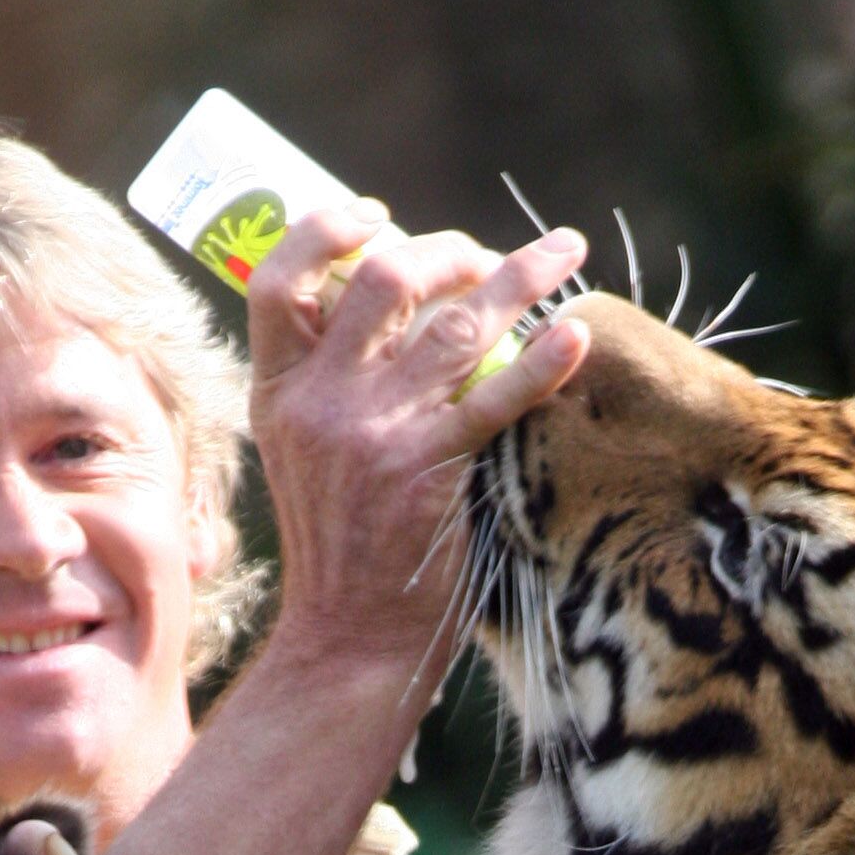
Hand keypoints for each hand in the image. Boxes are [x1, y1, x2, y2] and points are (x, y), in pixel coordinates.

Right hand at [247, 204, 589, 698]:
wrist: (349, 639)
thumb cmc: (342, 546)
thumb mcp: (303, 454)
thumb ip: (329, 382)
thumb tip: (389, 301)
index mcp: (277, 392)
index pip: (278, 278)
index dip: (326, 230)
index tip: (375, 214)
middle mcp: (318, 402)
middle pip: (381, 279)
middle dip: (447, 250)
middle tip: (487, 257)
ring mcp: (372, 434)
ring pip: (451, 324)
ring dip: (516, 276)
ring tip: (562, 253)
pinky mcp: (428, 471)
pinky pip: (496, 397)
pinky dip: (543, 361)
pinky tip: (577, 335)